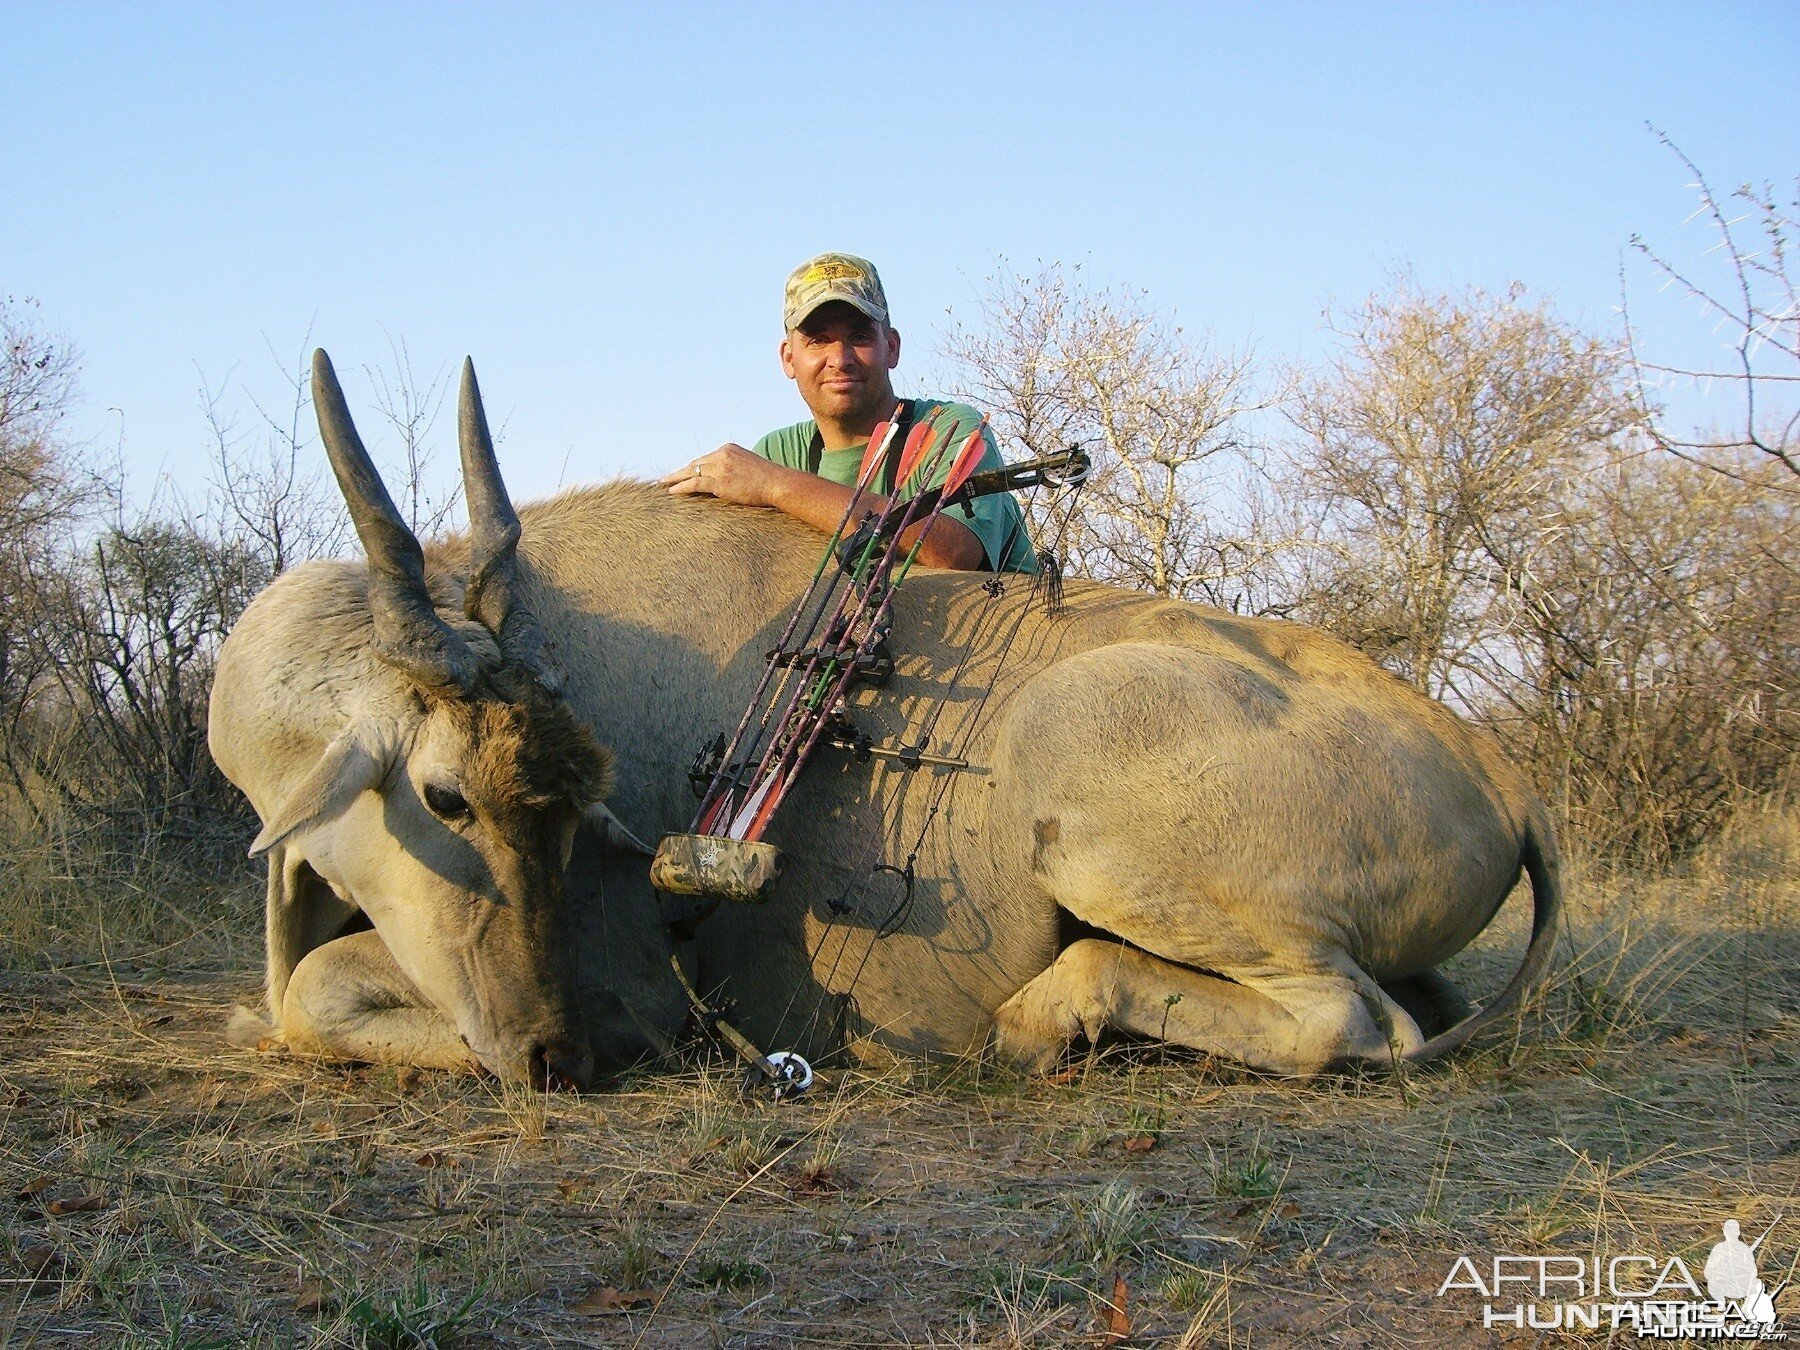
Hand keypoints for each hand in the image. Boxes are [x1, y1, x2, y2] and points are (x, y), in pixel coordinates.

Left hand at [661, 444, 789, 506]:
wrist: (777, 483)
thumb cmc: (767, 479)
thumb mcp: (748, 464)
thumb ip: (734, 466)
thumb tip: (725, 479)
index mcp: (728, 448)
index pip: (705, 458)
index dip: (692, 467)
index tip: (683, 472)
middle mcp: (721, 454)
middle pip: (695, 463)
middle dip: (680, 471)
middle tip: (666, 478)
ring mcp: (720, 467)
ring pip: (691, 472)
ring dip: (676, 479)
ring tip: (664, 484)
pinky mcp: (719, 482)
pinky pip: (694, 484)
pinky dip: (681, 487)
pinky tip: (672, 491)